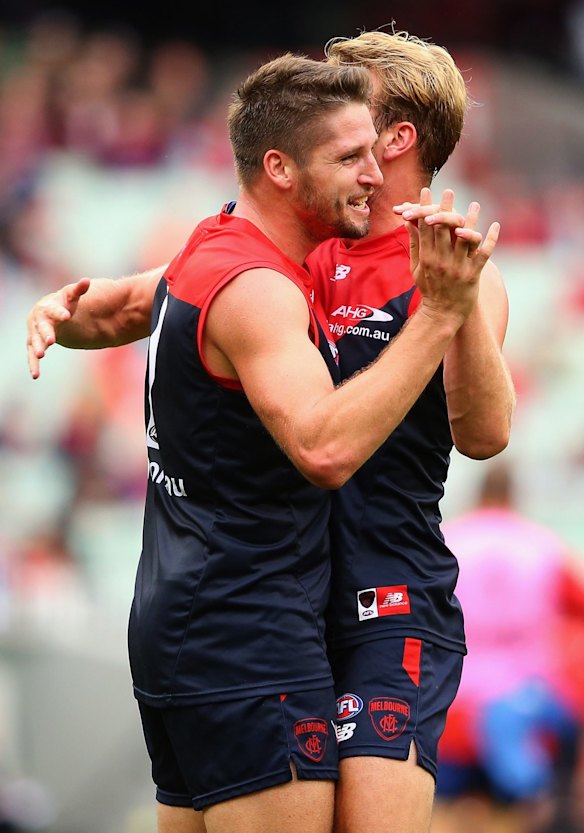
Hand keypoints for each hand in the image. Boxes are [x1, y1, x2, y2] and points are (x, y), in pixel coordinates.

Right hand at [27, 278, 90, 378]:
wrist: (48, 312)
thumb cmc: (63, 304)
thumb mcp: (71, 296)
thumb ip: (78, 290)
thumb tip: (86, 280)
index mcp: (47, 306)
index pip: (53, 309)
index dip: (59, 312)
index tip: (66, 316)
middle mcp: (38, 320)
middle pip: (41, 326)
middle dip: (45, 333)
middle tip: (51, 340)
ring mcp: (34, 333)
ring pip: (34, 341)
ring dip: (37, 348)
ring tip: (41, 355)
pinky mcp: (34, 344)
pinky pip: (32, 355)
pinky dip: (33, 364)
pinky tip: (36, 375)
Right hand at [398, 188, 498, 326]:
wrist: (442, 314)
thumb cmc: (429, 289)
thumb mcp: (416, 268)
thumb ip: (414, 245)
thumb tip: (409, 224)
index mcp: (426, 258)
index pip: (424, 228)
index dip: (425, 207)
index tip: (426, 192)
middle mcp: (441, 261)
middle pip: (443, 229)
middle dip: (445, 208)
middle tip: (449, 191)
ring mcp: (457, 268)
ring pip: (464, 238)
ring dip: (471, 219)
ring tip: (475, 204)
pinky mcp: (472, 275)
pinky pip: (484, 254)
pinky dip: (491, 239)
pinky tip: (495, 225)